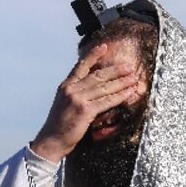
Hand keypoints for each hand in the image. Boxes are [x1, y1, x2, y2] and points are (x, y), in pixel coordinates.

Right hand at [30, 43, 141, 162]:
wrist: (52, 140)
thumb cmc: (59, 124)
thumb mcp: (64, 103)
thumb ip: (76, 92)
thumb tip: (92, 86)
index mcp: (66, 86)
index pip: (81, 66)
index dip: (93, 55)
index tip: (104, 47)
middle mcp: (71, 89)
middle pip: (97, 75)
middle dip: (115, 70)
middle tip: (129, 66)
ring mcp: (78, 99)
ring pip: (104, 87)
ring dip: (121, 82)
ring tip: (133, 78)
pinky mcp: (85, 110)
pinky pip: (107, 101)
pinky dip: (120, 96)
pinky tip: (129, 93)